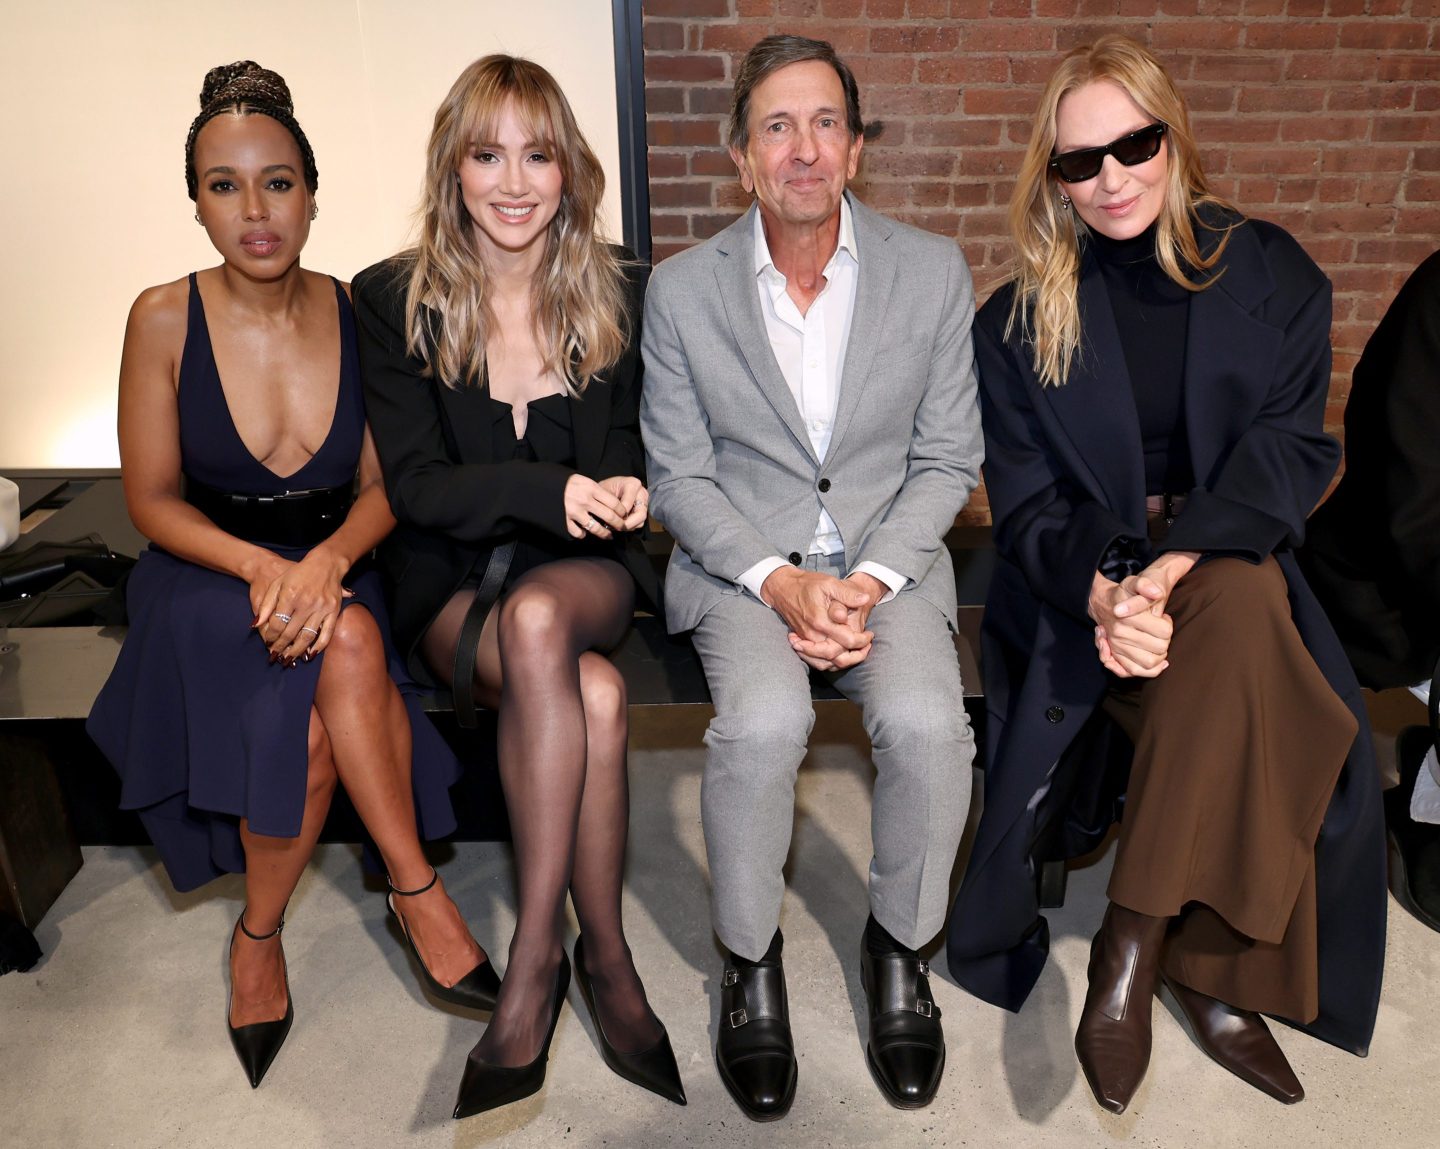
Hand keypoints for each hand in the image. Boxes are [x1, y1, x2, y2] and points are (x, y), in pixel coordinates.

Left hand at [252, 545, 350, 664]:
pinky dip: (319, 646)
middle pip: (290, 633)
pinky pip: (327, 633)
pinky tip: (311, 654)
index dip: (271, 637)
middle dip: (281, 647)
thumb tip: (256, 625)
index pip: (277, 624)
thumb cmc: (298, 574)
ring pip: (308, 636)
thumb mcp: (277, 584)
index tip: (268, 643)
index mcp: (290, 596)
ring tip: (289, 659)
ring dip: (297, 651)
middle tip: (276, 656)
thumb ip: (266, 605)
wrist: (325, 563)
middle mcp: (306, 603)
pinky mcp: (334, 611)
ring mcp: (322, 608)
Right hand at [564, 474, 627, 539]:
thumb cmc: (564, 482)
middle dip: (619, 525)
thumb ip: (596, 490)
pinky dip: (582, 534)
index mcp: (591, 487)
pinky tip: (584, 532)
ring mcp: (574, 511)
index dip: (622, 511)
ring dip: (604, 534)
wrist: (540, 484)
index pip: (614, 502)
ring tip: (608, 535)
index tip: (624, 515)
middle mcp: (584, 500)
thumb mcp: (582, 480)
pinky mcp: (564, 520)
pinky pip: (578, 533)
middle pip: (609, 517)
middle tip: (622, 528)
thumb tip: (611, 501)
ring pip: (596, 528)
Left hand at [597, 475, 648, 531]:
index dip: (618, 515)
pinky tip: (621, 523)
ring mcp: (644, 501)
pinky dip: (630, 526)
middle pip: (640, 514)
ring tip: (616, 526)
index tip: (609, 519)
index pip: (627, 504)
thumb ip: (609, 504)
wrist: (607, 488)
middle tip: (616, 527)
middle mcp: (642, 492)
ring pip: (641, 521)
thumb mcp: (603, 493)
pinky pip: (639, 523)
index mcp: (632, 484)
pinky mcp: (643, 510)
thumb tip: (613, 519)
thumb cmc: (605, 489)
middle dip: (627, 524)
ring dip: (629, 526)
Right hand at [763, 567, 873, 670]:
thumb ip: (847, 593)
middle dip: (856, 655)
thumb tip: (865, 599)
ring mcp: (805, 641)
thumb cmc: (807, 584)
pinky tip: (841, 656)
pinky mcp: (802, 642)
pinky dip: (830, 663)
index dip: (862, 640)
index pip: (847, 641)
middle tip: (867, 645)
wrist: (783, 588)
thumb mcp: (829, 582)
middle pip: (837, 657)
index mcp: (820, 621)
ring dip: (844, 662)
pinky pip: (816, 661)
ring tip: (858, 653)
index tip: (870, 634)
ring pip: (826, 663)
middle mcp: (812, 635)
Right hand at [1088, 570, 1171, 677]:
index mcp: (1128, 618)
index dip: (1168, 625)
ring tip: (1158, 644)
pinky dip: (1151, 670)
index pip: (1164, 632)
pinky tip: (1160, 662)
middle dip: (1166, 640)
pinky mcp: (1116, 656)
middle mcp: (1121, 634)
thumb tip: (1157, 593)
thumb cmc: (1123, 594)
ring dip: (1160, 656)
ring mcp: (1117, 647)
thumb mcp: (1134, 583)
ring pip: (1151, 662)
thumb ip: (1145, 585)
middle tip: (1160, 630)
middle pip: (1160, 648)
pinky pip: (1136, 671)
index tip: (1163, 618)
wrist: (1102, 603)